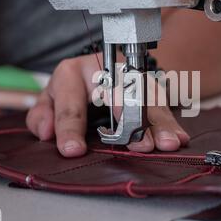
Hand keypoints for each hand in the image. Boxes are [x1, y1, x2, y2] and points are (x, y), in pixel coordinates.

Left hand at [26, 53, 189, 156]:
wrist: (95, 73)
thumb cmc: (70, 92)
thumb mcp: (49, 102)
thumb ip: (42, 117)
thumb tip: (46, 133)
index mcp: (71, 73)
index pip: (70, 102)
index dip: (70, 127)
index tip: (73, 150)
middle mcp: (101, 70)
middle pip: (117, 93)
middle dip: (130, 119)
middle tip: (138, 144)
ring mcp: (127, 76)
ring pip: (145, 97)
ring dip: (158, 123)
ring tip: (166, 143)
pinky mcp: (145, 85)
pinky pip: (160, 103)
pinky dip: (170, 122)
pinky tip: (178, 136)